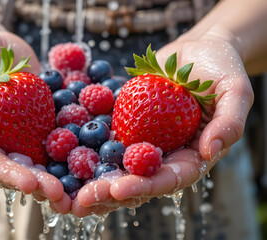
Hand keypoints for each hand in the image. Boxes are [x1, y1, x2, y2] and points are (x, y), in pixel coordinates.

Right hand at [0, 24, 70, 211]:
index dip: (9, 175)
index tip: (30, 184)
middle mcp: (0, 142)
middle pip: (20, 167)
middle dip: (41, 183)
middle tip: (61, 195)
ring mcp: (24, 131)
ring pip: (44, 157)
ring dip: (62, 173)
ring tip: (81, 188)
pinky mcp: (44, 117)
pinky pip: (61, 130)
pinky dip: (78, 142)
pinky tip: (96, 153)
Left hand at [71, 35, 253, 216]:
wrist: (192, 53)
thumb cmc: (219, 69)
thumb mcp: (234, 91)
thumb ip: (228, 123)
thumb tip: (210, 150)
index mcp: (189, 157)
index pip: (167, 179)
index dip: (143, 186)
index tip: (119, 188)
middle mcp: (162, 156)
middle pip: (135, 180)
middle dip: (109, 191)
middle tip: (83, 198)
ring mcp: (140, 142)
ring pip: (114, 167)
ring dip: (90, 179)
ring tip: (66, 190)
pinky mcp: (123, 126)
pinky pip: (101, 139)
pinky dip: (83, 149)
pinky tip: (61, 155)